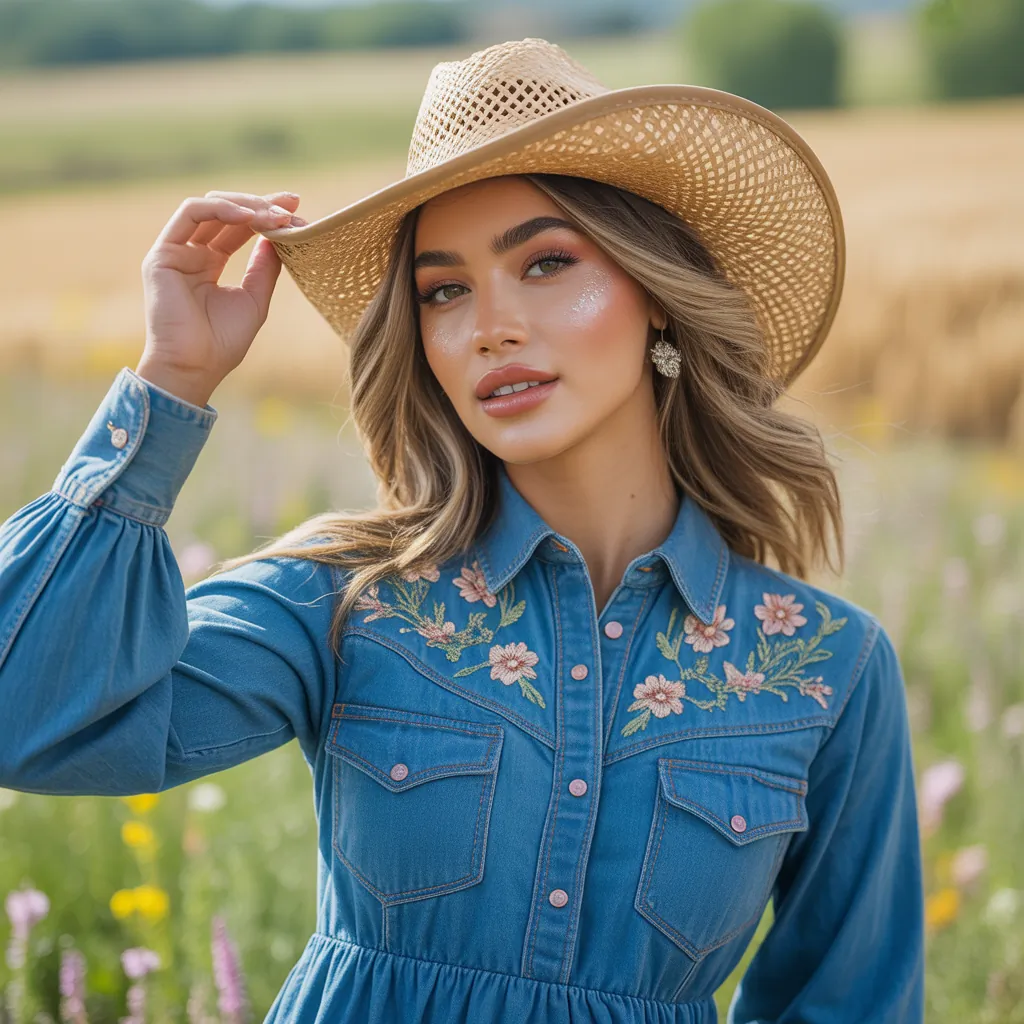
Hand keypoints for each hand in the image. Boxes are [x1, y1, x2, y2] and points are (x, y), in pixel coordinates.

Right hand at [135, 190, 305, 406]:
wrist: (195, 367)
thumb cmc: (222, 342)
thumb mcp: (254, 300)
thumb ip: (263, 268)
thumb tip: (278, 237)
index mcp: (209, 264)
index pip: (238, 229)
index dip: (265, 215)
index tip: (296, 209)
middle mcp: (191, 253)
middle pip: (226, 214)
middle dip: (261, 205)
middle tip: (292, 205)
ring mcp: (175, 251)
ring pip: (209, 207)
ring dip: (245, 205)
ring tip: (274, 214)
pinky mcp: (163, 253)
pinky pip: (190, 213)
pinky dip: (220, 209)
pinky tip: (248, 217)